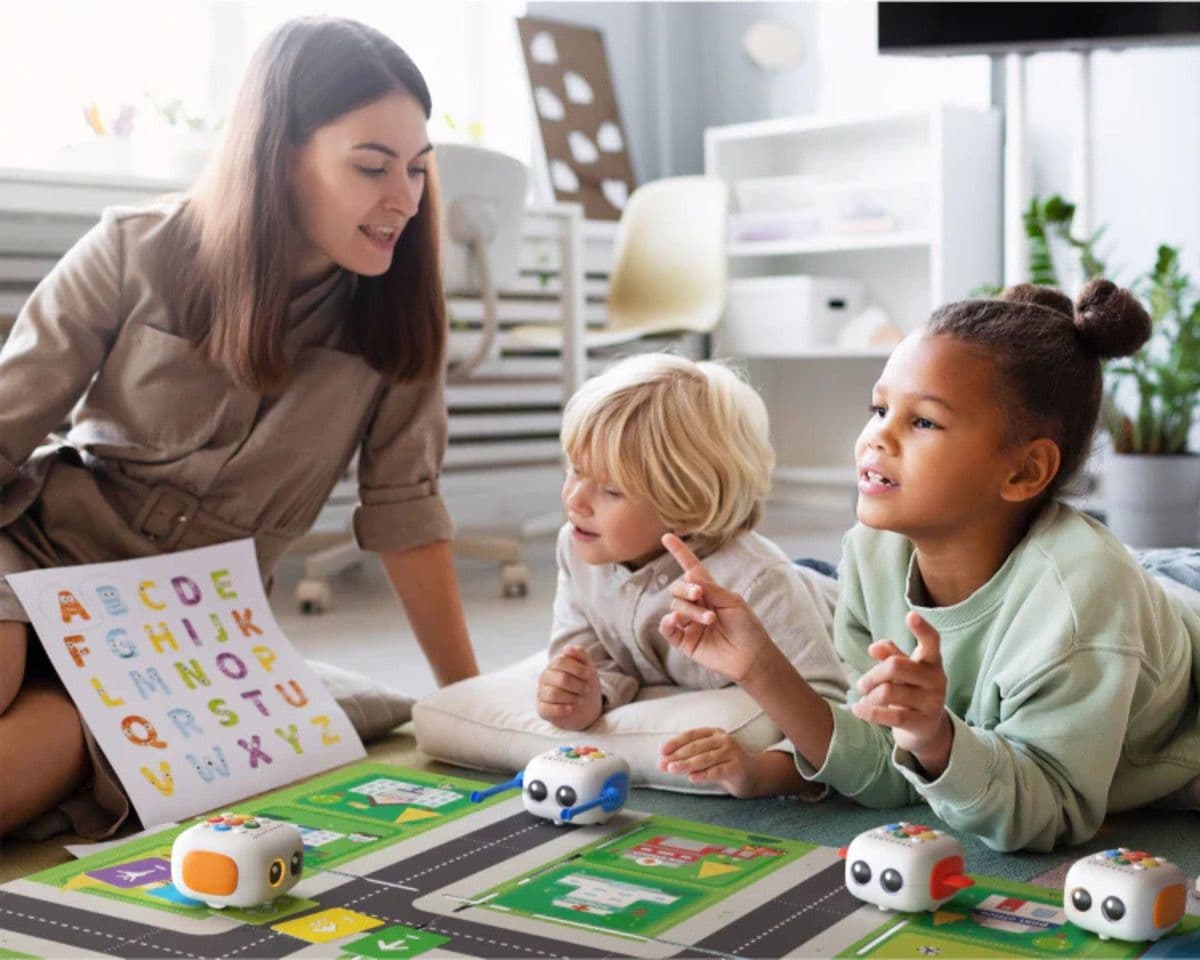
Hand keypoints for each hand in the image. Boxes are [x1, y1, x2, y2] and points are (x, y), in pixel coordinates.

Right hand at [536, 645, 602, 730]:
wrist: (585, 706)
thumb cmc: (584, 683)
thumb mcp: (587, 666)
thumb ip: (580, 654)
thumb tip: (567, 648)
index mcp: (554, 665)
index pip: (560, 661)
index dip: (577, 668)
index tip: (589, 674)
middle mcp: (545, 677)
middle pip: (561, 679)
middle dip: (579, 685)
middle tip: (586, 689)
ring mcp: (541, 693)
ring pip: (554, 694)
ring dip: (573, 698)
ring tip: (580, 699)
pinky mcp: (541, 709)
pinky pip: (547, 709)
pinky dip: (562, 709)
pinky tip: (571, 708)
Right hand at [658, 534, 775, 684]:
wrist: (751, 655)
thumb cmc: (746, 626)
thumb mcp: (732, 601)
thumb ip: (711, 588)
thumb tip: (688, 576)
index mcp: (708, 590)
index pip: (690, 567)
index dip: (679, 552)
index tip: (667, 536)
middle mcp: (695, 604)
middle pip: (677, 588)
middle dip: (686, 589)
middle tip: (699, 594)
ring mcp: (688, 622)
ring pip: (675, 606)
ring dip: (691, 610)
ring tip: (710, 619)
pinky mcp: (683, 640)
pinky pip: (666, 627)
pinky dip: (669, 621)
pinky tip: (677, 619)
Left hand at [658, 728, 761, 797]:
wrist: (753, 775)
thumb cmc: (725, 764)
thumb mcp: (708, 756)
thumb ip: (690, 757)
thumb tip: (664, 762)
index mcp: (714, 733)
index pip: (691, 735)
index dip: (676, 742)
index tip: (661, 751)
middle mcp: (723, 740)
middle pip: (696, 747)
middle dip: (677, 756)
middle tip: (662, 764)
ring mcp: (732, 753)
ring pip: (705, 758)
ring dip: (686, 764)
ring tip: (672, 769)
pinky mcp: (738, 767)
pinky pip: (717, 771)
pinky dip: (703, 774)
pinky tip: (692, 778)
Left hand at [851, 611, 952, 775]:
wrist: (926, 728)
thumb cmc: (911, 689)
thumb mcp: (902, 670)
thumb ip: (890, 655)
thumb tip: (874, 647)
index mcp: (932, 661)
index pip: (932, 641)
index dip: (922, 628)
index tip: (910, 615)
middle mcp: (936, 679)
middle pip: (895, 667)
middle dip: (872, 675)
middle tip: (861, 684)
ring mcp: (932, 702)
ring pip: (889, 692)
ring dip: (869, 696)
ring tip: (864, 699)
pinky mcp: (922, 723)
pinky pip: (891, 716)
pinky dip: (869, 712)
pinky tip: (858, 710)